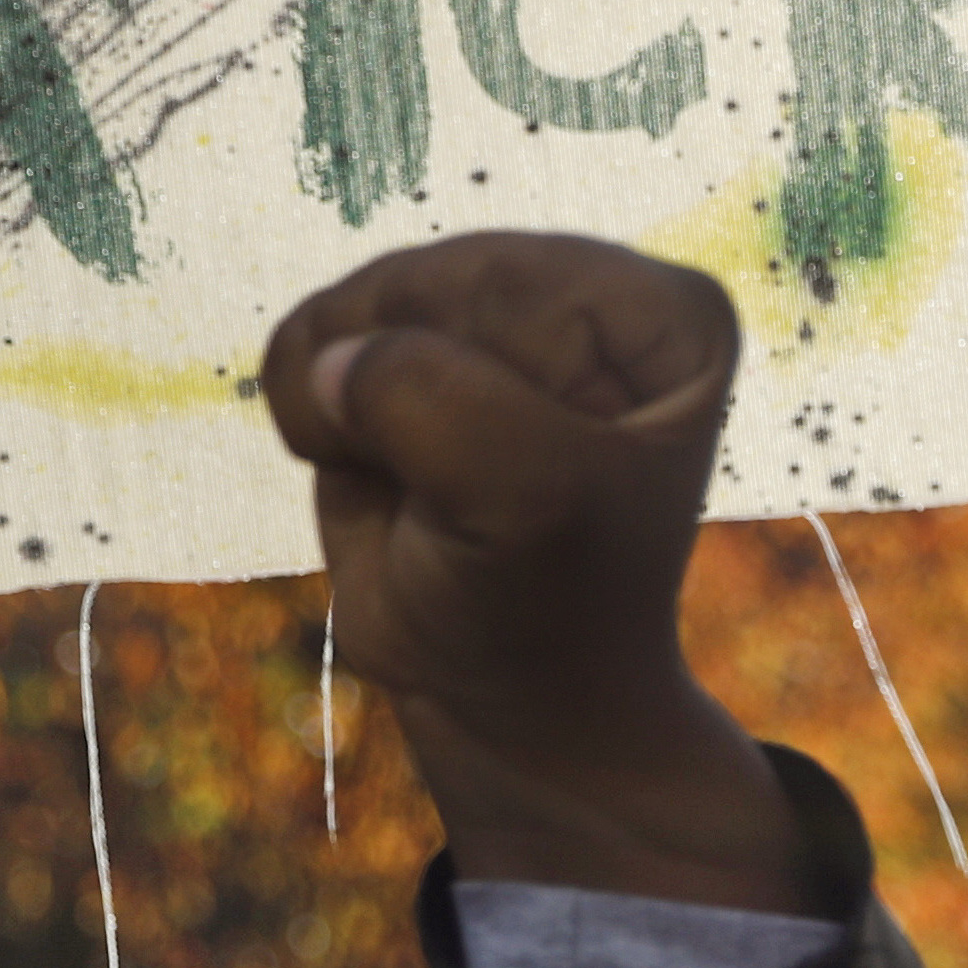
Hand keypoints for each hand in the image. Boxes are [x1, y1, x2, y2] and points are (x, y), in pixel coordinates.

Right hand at [261, 236, 804, 907]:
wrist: (503, 688)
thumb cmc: (547, 599)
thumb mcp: (525, 498)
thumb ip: (434, 399)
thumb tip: (328, 357)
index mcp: (663, 315)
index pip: (513, 283)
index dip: (478, 383)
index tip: (519, 476)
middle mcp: (580, 293)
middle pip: (427, 278)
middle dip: (404, 393)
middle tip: (455, 490)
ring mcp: (481, 319)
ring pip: (353, 303)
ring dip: (348, 409)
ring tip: (420, 486)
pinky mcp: (395, 354)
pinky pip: (304, 335)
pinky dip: (309, 415)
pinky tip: (377, 471)